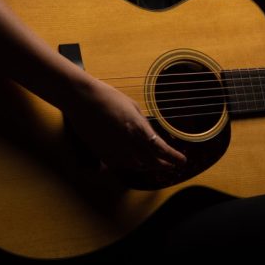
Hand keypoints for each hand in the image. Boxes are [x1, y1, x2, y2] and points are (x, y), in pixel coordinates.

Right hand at [63, 77, 185, 176]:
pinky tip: (135, 163)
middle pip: (151, 162)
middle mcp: (128, 142)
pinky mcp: (102, 153)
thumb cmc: (109, 97)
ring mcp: (114, 150)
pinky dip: (130, 165)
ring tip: (156, 165)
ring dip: (148, 166)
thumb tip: (150, 134)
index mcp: (138, 128)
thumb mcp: (133, 107)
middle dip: (164, 165)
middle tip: (172, 166)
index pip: (160, 149)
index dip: (173, 157)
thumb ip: (142, 124)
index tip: (182, 161)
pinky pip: (120, 165)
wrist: (83, 99)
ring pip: (136, 166)